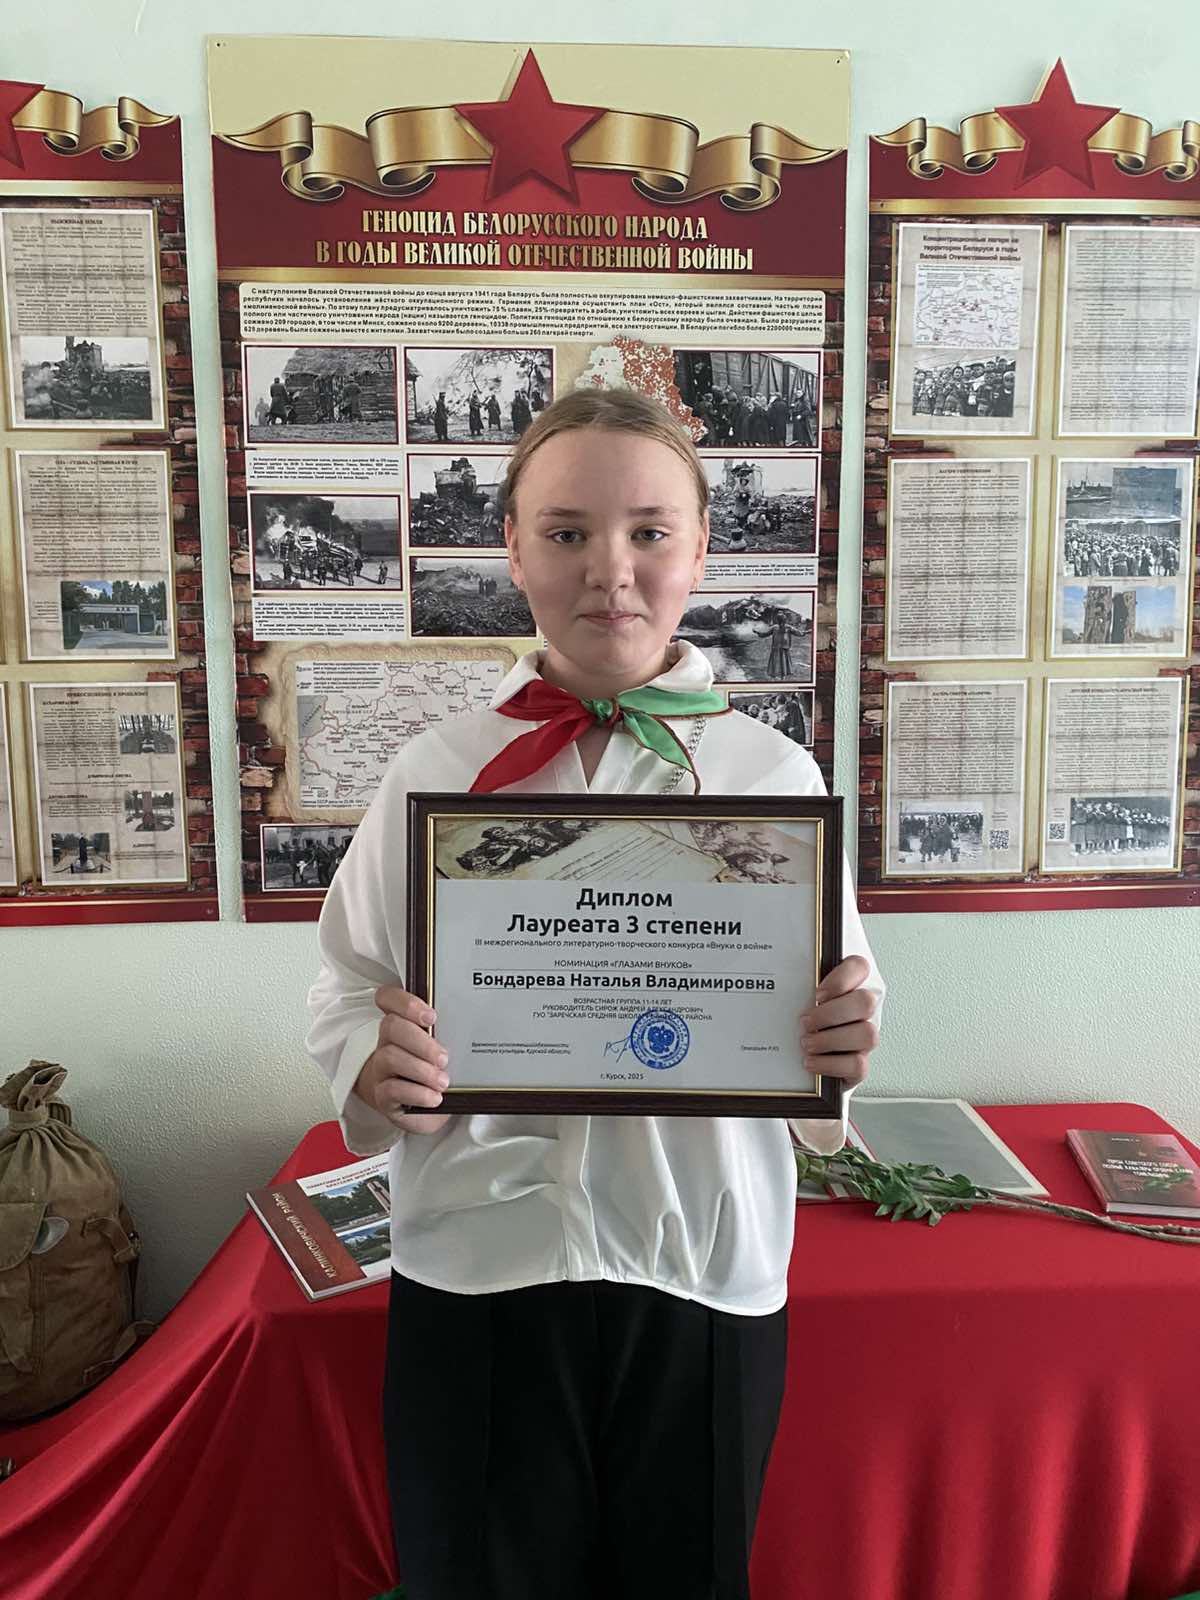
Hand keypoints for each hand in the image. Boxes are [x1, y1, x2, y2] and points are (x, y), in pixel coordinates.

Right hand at [353, 985, 451, 1134]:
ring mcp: (381, 1069)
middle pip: (391, 1026)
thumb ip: (447, 1034)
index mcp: (401, 1023)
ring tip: (443, 1081)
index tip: (431, 1016)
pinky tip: (434, 1097)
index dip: (405, 1002)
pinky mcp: (382, 1095)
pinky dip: (417, 1093)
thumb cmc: (431, 1070)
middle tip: (443, 1057)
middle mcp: (387, 1042)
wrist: (414, 1107)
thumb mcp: (439, 1048)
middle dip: (421, 1041)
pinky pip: (392, 1089)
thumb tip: (474, 1028)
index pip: (388, 998)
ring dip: (421, 1069)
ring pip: (390, 1057)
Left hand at [798, 955, 878, 1087]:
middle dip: (831, 1014)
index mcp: (853, 982)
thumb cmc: (803, 1011)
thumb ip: (798, 981)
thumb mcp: (801, 990)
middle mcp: (864, 1008)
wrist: (802, 1046)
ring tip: (806, 1043)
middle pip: (866, 1002)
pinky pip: (858, 1066)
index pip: (859, 967)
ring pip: (868, 1035)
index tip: (816, 993)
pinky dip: (831, 1065)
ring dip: (831, 1040)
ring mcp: (865, 1035)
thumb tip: (776, 978)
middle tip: (805, 1021)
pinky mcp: (859, 1063)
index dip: (840, 980)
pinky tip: (811, 1061)